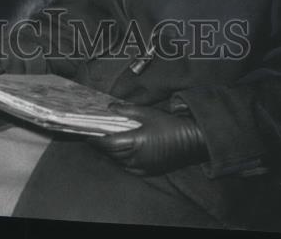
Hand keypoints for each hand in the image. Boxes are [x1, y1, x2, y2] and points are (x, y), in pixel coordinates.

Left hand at [93, 104, 207, 175]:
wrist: (192, 140)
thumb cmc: (169, 124)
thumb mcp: (147, 113)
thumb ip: (127, 110)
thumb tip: (110, 107)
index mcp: (136, 143)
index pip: (109, 144)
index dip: (97, 140)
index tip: (88, 133)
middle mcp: (137, 159)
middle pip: (112, 154)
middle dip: (102, 146)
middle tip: (94, 136)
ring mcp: (144, 167)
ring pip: (120, 163)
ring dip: (111, 154)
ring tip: (106, 142)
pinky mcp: (150, 171)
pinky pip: (129, 168)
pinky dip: (122, 161)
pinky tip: (120, 153)